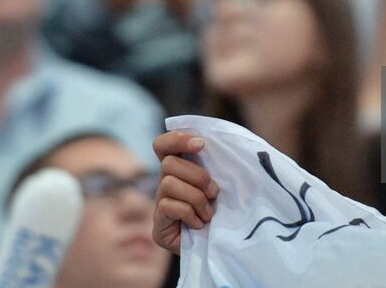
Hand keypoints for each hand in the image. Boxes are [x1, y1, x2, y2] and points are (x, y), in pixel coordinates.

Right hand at [152, 130, 217, 254]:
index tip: (201, 144)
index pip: (163, 144)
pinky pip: (169, 206)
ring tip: (208, 212)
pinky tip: (199, 223)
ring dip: (196, 198)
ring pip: (168, 184)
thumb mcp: (226, 183)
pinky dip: (189, 213)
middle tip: (214, 192)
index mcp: (180, 169)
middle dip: (197, 176)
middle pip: (168, 163)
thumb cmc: (226, 211)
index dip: (177, 139)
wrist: (222, 246)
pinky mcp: (158, 226)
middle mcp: (165, 184)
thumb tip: (227, 142)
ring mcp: (159, 205)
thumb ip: (221, 163)